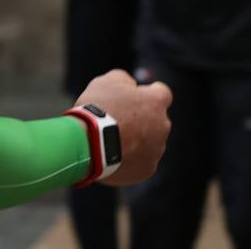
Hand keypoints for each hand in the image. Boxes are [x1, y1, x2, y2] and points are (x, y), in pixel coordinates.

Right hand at [73, 69, 171, 186]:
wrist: (87, 143)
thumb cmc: (97, 108)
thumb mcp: (108, 81)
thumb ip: (125, 80)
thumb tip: (131, 87)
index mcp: (156, 101)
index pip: (162, 93)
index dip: (148, 93)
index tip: (136, 97)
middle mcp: (163, 125)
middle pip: (156, 120)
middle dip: (142, 119)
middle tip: (120, 121)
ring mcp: (156, 150)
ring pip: (150, 143)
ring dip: (138, 140)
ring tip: (113, 141)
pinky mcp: (147, 170)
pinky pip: (142, 162)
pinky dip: (131, 159)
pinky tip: (113, 156)